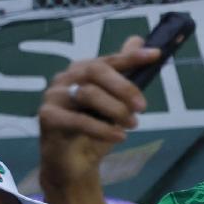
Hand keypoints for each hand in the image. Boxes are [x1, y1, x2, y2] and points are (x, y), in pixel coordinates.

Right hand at [37, 37, 157, 191]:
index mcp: (82, 71)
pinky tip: (119, 137)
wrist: (73, 164)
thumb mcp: (116, 104)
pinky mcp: (47, 117)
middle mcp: (65, 79)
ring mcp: (54, 96)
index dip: (131, 56)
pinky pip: (78, 120)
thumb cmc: (95, 131)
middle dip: (124, 88)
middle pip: (96, 71)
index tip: (155, 54)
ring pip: (88, 94)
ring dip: (116, 110)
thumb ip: (125, 75)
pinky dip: (103, 129)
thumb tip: (137, 39)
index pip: (108, 60)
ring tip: (132, 125)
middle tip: (142, 107)